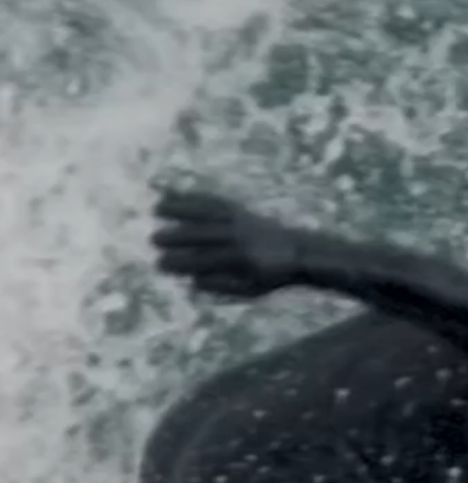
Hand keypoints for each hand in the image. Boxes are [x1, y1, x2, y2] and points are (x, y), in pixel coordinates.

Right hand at [151, 188, 302, 299]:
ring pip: (206, 212)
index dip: (183, 262)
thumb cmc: (271, 276)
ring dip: (181, 208)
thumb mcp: (251, 289)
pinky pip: (214, 200)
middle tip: (153, 238)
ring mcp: (239, 219)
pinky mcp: (240, 209)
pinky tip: (177, 192)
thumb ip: (223, 286)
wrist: (298, 251)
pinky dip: (194, 196)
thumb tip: (193, 281)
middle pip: (203, 234)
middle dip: (178, 236)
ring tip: (157, 206)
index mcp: (241, 259)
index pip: (205, 261)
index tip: (161, 263)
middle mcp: (238, 236)